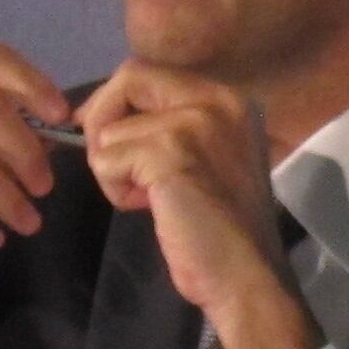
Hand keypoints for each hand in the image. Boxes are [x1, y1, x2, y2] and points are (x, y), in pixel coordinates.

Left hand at [78, 63, 321, 348]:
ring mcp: (194, 123)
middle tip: (110, 164)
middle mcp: (216, 100)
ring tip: (147, 198)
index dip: (115, 101)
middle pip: (128, 79)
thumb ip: (170, 128)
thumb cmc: (224, 227)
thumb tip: (106, 115)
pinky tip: (148, 208)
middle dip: (102, 121)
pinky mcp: (170, 152)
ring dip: (114, 169)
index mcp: (228, 99)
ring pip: (111, 129)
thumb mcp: (206, 158)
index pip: (148, 73)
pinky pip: (106, 159)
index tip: (102, 135)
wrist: (246, 274)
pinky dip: (114, 188)